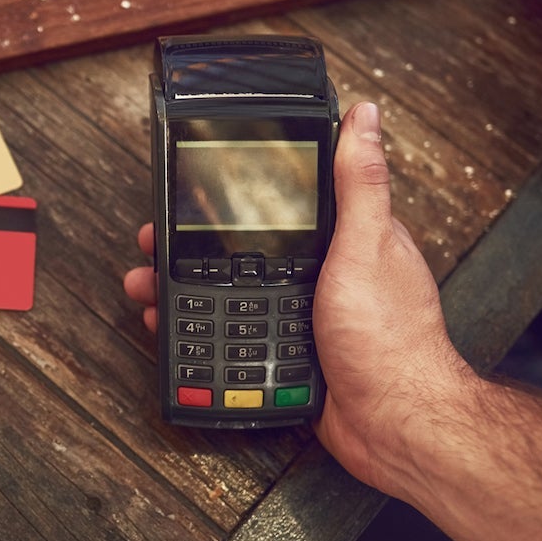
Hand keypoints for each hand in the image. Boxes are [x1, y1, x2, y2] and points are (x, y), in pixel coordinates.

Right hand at [119, 105, 475, 495]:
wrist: (393, 425)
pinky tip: (175, 332)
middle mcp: (327, 276)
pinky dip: (202, 334)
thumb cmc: (391, 339)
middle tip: (152, 248)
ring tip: (148, 289)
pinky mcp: (292, 358)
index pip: (282, 206)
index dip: (232, 198)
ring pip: (233, 296)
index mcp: (349, 240)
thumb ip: (360, 183)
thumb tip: (365, 114)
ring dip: (184, 292)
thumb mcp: (367, 246)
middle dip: (192, 249)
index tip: (190, 196)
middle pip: (246, 251)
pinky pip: (236, 338)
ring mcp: (306, 318)